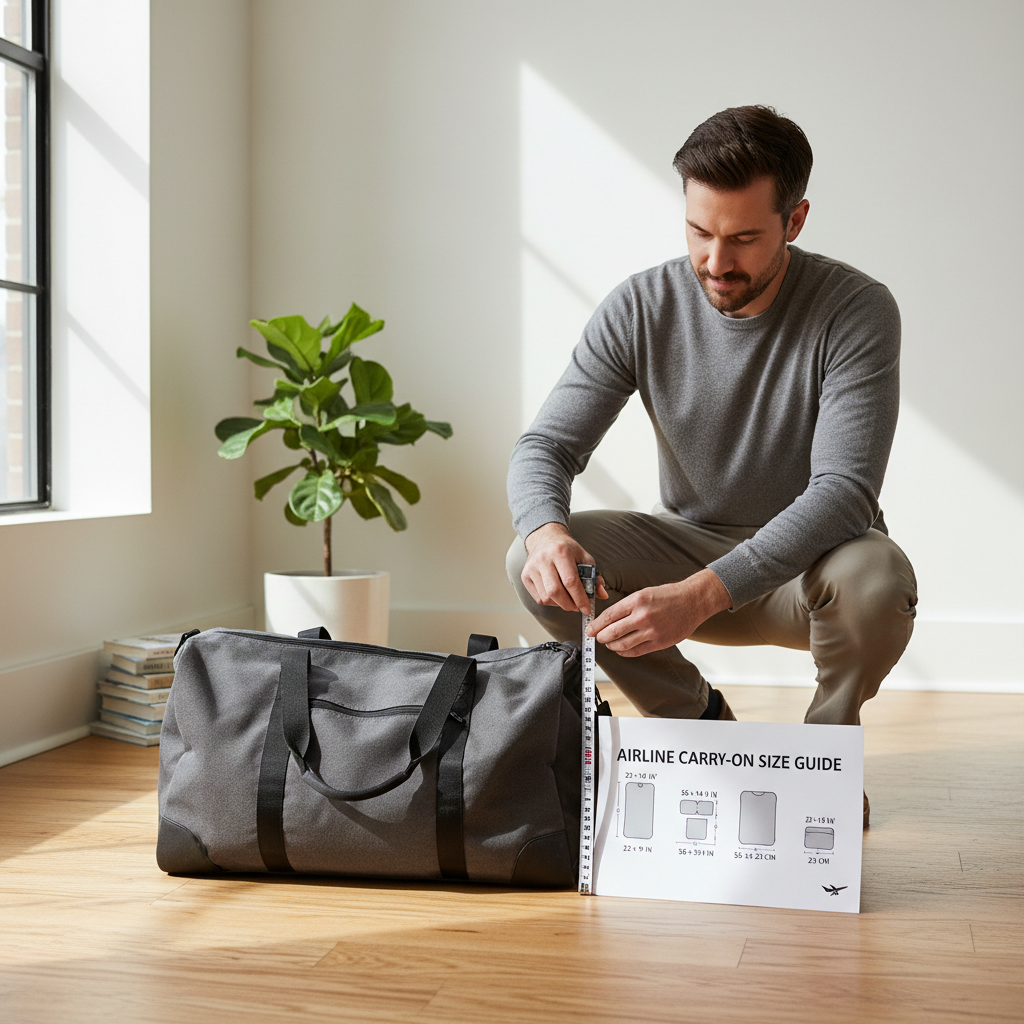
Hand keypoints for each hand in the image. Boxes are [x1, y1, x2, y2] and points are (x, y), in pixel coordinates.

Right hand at [521, 523, 609, 613]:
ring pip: (546, 598)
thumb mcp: (584, 557)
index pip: (570, 581)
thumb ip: (594, 577)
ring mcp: (532, 568)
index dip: (580, 598)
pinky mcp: (525, 576)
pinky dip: (550, 602)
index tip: (587, 609)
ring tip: (568, 600)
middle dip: (569, 605)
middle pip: (555, 592)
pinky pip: (539, 598)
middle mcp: (543, 559)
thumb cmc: (567, 549)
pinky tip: (557, 596)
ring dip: (560, 604)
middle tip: (578, 607)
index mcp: (561, 552)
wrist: (545, 538)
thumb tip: (602, 595)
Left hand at [588, 568, 730, 656]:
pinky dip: (625, 652)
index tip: (590, 629)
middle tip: (597, 637)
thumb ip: (627, 606)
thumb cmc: (669, 595)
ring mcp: (652, 631)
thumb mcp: (644, 593)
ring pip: (623, 644)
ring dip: (612, 646)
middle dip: (601, 636)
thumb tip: (609, 619)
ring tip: (609, 643)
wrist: (693, 601)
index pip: (609, 616)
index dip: (596, 625)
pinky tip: (621, 650)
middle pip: (613, 632)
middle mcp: (643, 616)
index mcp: (637, 600)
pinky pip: (637, 651)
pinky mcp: (660, 642)